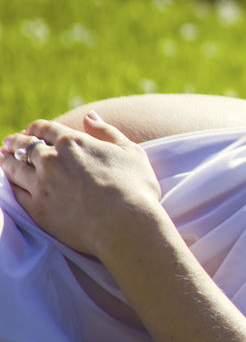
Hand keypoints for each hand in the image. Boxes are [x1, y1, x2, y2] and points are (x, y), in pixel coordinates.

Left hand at [1, 113, 163, 256]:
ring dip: (6, 160)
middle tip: (10, 142)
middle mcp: (51, 159)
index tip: (32, 130)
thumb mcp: (131, 152)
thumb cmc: (135, 188)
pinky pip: (16, 192)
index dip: (37, 128)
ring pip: (13, 167)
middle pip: (24, 145)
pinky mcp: (37, 208)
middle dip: (16, 142)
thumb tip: (90, 116)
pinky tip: (9, 183)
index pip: (45, 128)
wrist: (126, 225)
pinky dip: (10, 185)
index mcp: (73, 142)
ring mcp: (41, 184)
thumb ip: (107, 132)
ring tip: (3, 159)